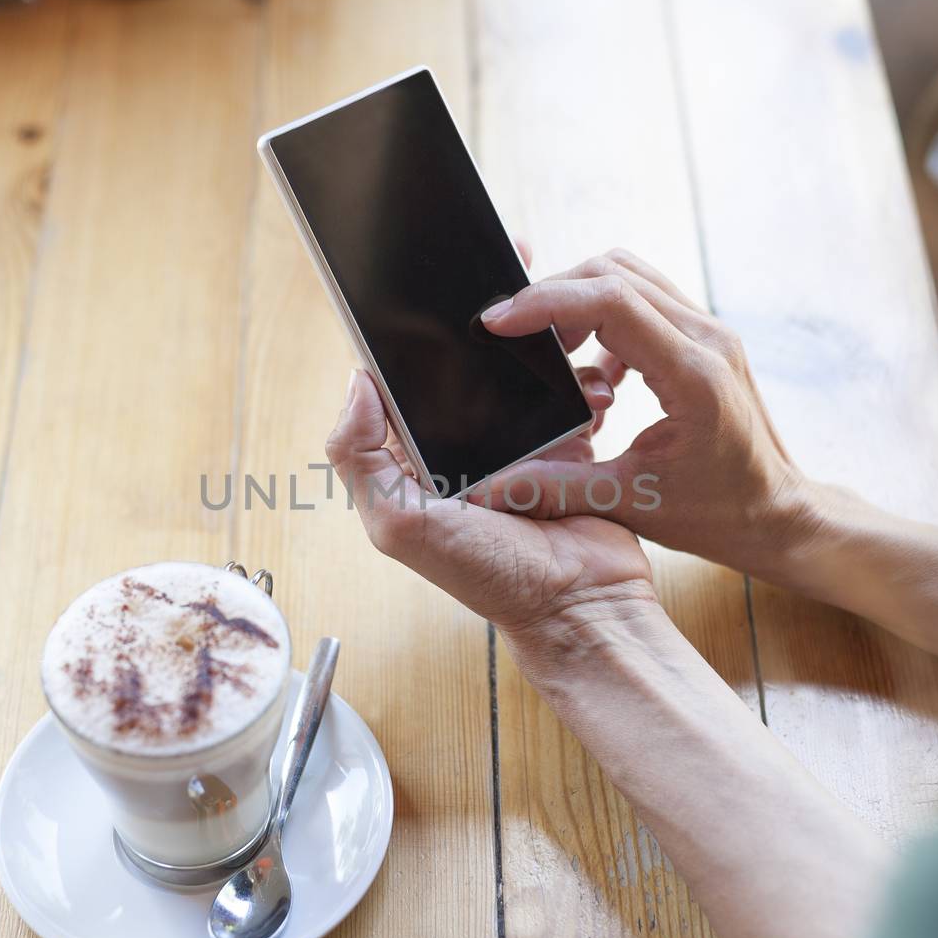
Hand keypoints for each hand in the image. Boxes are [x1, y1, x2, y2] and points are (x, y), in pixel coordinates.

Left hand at [325, 370, 654, 662]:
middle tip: (490, 339)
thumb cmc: (489, 574)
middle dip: (472, 361)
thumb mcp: (401, 523)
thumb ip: (360, 458)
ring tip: (542, 358)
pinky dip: (576, 392)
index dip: (399, 369)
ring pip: (515, 385)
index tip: (415, 337)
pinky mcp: (564, 449)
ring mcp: (515, 451)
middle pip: (458, 383)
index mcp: (413, 471)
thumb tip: (355, 383)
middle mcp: (461, 458)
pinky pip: (566, 402)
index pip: (393, 403)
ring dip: (530, 371)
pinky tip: (582, 386)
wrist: (577, 600)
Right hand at [475, 248, 812, 577]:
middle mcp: (706, 338)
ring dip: (578, 300)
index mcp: (693, 374)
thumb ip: (556, 488)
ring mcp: (710, 332)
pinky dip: (603, 315)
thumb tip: (488, 488)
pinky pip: (644, 299)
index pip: (610, 302)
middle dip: (553, 296)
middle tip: (513, 337)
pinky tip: (591, 370)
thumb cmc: (718, 514)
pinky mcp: (704, 338)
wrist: (778, 514)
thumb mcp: (631, 504)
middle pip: (614, 274)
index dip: (546, 302)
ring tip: (548, 349)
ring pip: (629, 276)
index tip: (499, 322)